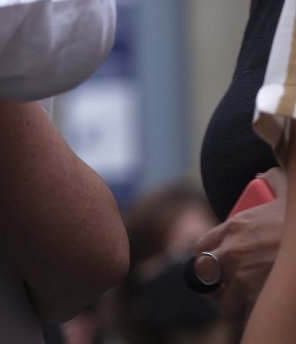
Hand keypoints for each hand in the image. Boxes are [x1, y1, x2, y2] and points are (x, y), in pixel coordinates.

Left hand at [197, 169, 287, 321]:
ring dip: (226, 302)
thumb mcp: (288, 197)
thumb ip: (275, 181)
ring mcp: (242, 277)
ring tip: (237, 303)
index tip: (216, 263)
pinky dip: (243, 315)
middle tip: (223, 287)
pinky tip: (250, 314)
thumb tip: (267, 173)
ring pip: (220, 297)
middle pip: (203, 273)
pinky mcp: (256, 298)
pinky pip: (239, 312)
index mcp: (233, 228)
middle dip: (211, 282)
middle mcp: (231, 253)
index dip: (208, 256)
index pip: (202, 246)